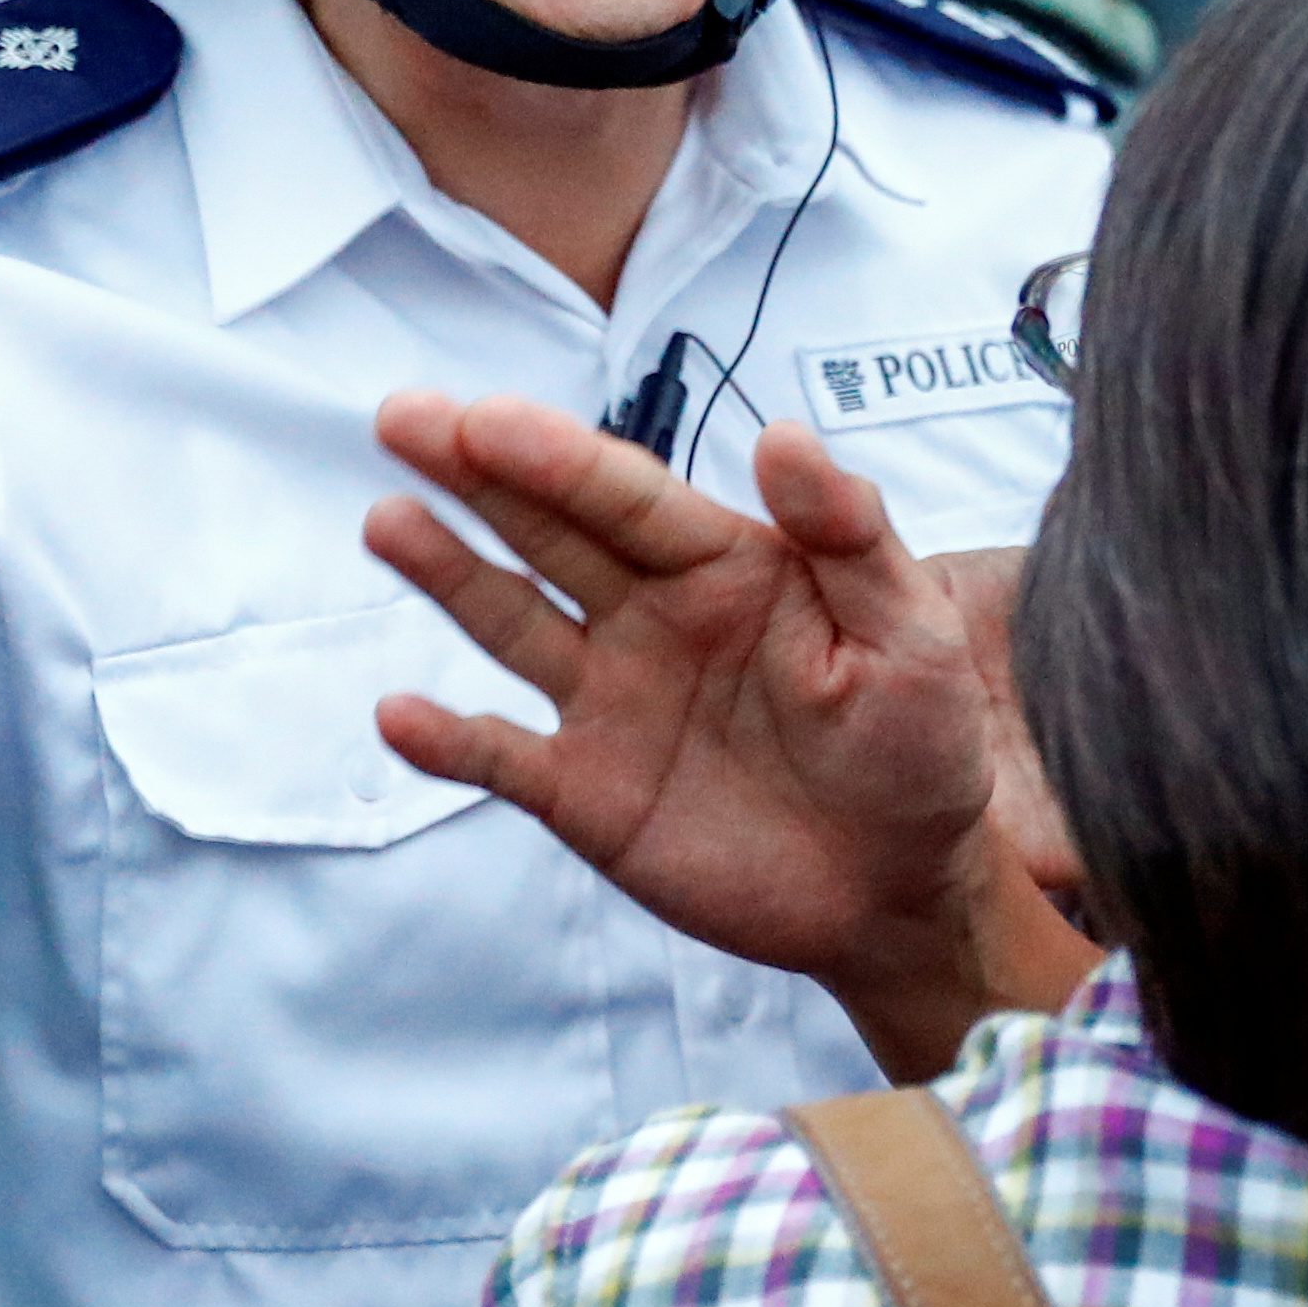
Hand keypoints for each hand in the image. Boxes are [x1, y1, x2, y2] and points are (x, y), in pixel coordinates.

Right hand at [363, 394, 1091, 1069]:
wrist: (904, 890)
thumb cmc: (921, 745)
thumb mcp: (915, 633)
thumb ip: (851, 537)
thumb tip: (783, 434)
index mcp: (727, 565)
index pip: (628, 496)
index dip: (558, 455)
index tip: (488, 416)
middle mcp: (652, 617)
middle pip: (549, 533)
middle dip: (475, 474)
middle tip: (400, 418)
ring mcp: (611, 702)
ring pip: (512, 623)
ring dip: (448, 573)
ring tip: (386, 520)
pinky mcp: (587, 794)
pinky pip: (502, 759)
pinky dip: (449, 742)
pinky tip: (397, 716)